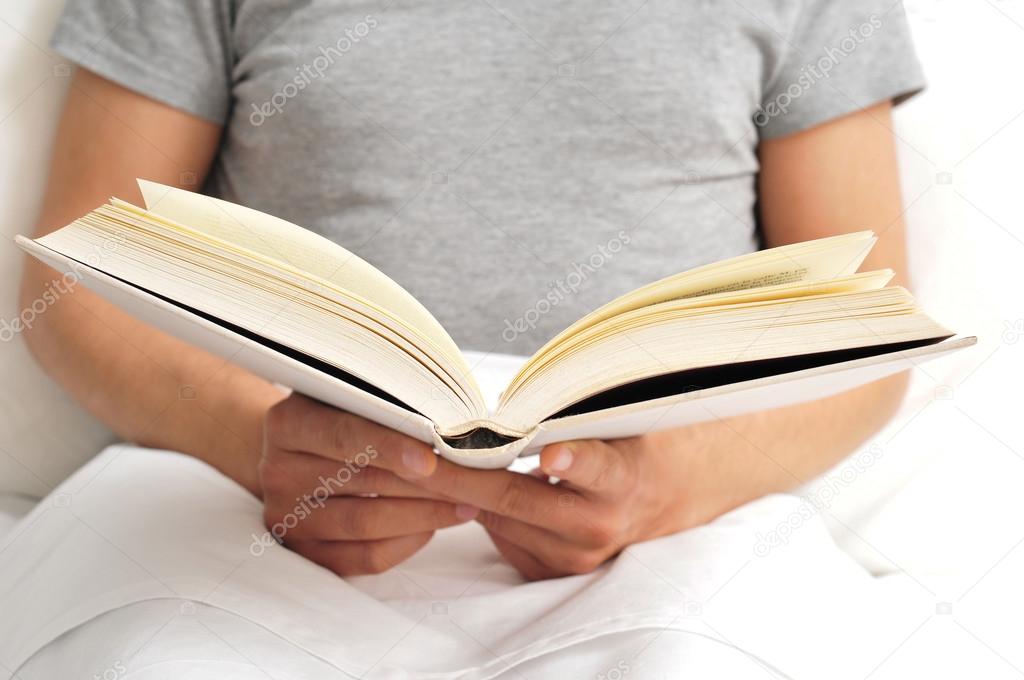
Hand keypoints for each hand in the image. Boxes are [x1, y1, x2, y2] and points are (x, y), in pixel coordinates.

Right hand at [258, 393, 478, 575]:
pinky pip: (363, 558)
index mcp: (288, 422)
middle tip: (473, 482)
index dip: (389, 447)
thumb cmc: (344, 414)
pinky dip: (406, 544)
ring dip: (424, 515)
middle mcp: (277, 470)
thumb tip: (450, 419)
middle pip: (361, 483)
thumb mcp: (355, 393)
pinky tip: (435, 526)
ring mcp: (286, 515)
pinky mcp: (304, 551)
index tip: (430, 459)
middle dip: (425, 484)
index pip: (343, 435)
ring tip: (466, 504)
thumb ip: (388, 402)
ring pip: (365, 524)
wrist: (301, 450)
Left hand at [407, 431, 709, 579]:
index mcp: (619, 479)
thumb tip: (511, 407)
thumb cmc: (620, 445)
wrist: (655, 499)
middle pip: (517, 500)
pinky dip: (478, 512)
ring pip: (498, 521)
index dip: (572, 460)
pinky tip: (463, 488)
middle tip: (416, 457)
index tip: (552, 455)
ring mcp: (574, 556)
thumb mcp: (610, 423)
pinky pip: (500, 539)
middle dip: (460, 477)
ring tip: (423, 464)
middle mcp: (598, 524)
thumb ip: (570, 419)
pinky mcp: (553, 572)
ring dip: (458, 494)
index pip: (597, 468)